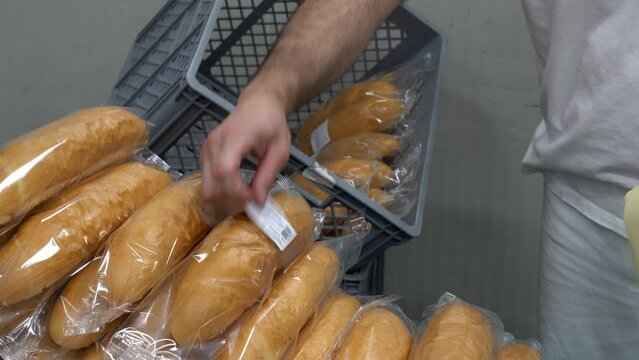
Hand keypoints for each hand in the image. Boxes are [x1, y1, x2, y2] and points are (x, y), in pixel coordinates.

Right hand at [200, 90, 290, 211]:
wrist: (259, 104)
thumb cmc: (271, 124)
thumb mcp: (279, 151)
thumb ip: (267, 176)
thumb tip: (258, 202)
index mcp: (235, 138)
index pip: (224, 170)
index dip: (235, 191)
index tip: (252, 199)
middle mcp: (215, 143)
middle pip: (211, 183)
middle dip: (230, 200)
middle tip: (250, 202)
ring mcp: (207, 148)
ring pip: (206, 185)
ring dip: (225, 197)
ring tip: (245, 195)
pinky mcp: (206, 153)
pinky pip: (207, 179)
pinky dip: (220, 189)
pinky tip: (237, 187)